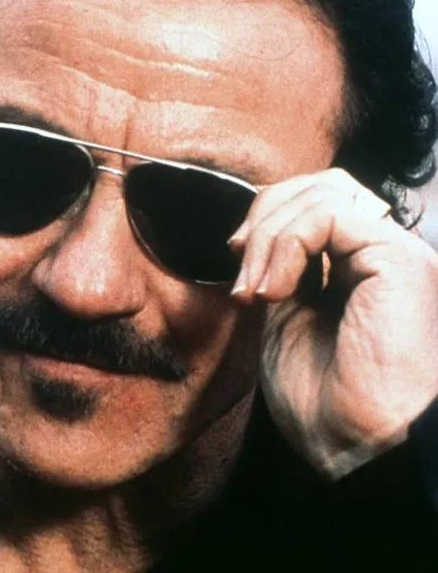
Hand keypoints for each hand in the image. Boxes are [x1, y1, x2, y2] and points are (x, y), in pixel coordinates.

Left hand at [229, 169, 437, 477]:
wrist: (355, 447)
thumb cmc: (324, 403)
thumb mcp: (285, 322)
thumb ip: (280, 274)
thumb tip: (251, 238)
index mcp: (358, 271)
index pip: (316, 206)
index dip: (268, 217)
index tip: (233, 257)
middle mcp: (382, 257)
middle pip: (321, 186)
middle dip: (264, 215)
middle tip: (236, 260)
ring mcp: (394, 255)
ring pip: (322, 193)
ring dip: (268, 236)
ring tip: (255, 291)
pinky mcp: (398, 259)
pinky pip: (329, 215)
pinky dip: (286, 244)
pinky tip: (274, 291)